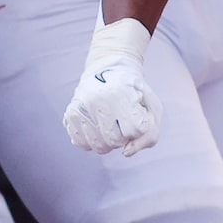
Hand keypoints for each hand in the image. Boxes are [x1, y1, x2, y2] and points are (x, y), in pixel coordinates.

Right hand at [64, 18, 161, 155]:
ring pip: (99, 146)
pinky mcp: (70, 115)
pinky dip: (93, 140)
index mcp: (120, 93)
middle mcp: (96, 100)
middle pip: (116, 141)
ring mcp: (80, 107)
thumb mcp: (152, 106)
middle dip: (124, 135)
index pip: (136, 130)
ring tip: (110, 122)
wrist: (106, 71)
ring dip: (109, 141)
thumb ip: (151, 134)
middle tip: (122, 118)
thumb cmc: (134, 92)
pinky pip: (83, 144)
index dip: (139, 126)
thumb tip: (127, 152)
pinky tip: (97, 124)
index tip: (136, 112)